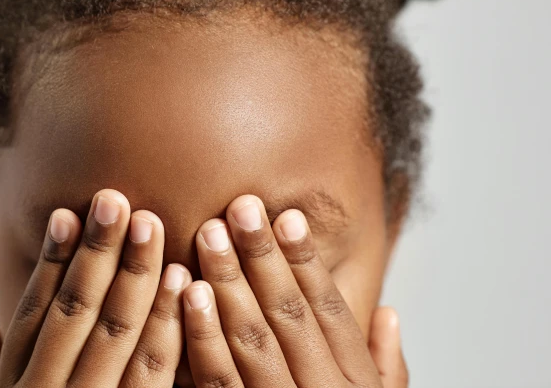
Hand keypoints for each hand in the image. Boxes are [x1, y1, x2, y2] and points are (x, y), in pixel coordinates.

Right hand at [0, 189, 192, 387]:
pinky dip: (167, 321)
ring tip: (148, 223)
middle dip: (96, 251)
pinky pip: (155, 370)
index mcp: (17, 385)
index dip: (49, 262)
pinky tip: (181, 279)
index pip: (33, 313)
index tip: (64, 215)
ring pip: (116, 330)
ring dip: (135, 272)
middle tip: (112, 199)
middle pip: (75, 310)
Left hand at [183, 194, 407, 386]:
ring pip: (251, 344)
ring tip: (210, 235)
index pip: (331, 315)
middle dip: (262, 260)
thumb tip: (390, 313)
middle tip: (240, 207)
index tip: (287, 218)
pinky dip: (201, 337)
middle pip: (289, 318)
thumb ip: (387, 371)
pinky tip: (187, 295)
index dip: (308, 265)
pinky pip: (215, 383)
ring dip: (228, 285)